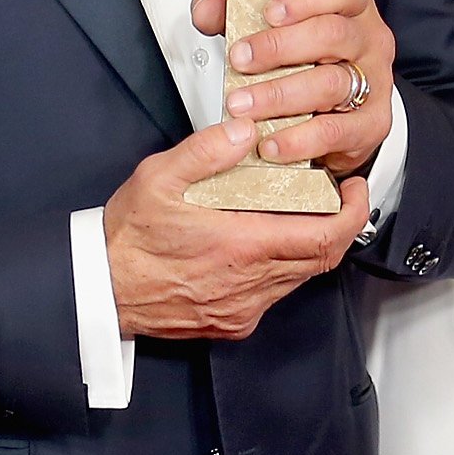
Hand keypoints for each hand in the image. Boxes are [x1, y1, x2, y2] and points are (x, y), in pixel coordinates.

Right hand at [105, 118, 373, 338]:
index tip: (353, 189)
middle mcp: (250, 284)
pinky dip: (278, 270)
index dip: (352, 213)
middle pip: (321, 258)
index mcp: (242, 247)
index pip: (324, 237)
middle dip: (335, 225)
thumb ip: (205, 151)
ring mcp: (243, 308)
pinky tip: (258, 248)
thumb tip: (245, 131)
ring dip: (305, 247)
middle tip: (333, 196)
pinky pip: (272, 296)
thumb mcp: (158, 177)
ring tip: (293, 215)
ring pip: (298, 278)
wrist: (100, 290)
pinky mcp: (232, 323)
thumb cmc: (127, 239)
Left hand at [189, 0, 394, 177]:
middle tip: (240, 60)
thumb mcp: (272, 30)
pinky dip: (298, 139)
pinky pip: (334, 131)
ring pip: (331, 83)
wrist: (339, 116)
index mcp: (350, 8)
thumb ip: (235, 13)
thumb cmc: (309, 63)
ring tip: (244, 105)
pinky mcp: (371, 125)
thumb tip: (206, 10)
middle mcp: (368, 41)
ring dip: (280, 95)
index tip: (269, 13)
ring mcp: (374, 83)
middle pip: (331, 34)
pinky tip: (271, 141)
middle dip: (278, 48)